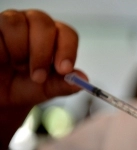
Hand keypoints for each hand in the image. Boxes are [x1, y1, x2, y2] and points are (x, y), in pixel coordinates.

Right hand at [0, 9, 84, 149]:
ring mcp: (12, 22)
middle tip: (38, 77)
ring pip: (17, 25)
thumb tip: (83, 81)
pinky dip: (2, 51)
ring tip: (17, 67)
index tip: (64, 70)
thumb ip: (64, 84)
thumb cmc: (26, 86)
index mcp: (55, 37)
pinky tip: (3, 61)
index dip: (67, 50)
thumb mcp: (47, 89)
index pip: (67, 34)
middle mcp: (35, 24)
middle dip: (42, 53)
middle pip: (44, 24)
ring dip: (19, 52)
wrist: (1, 95)